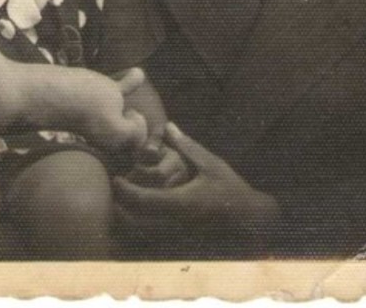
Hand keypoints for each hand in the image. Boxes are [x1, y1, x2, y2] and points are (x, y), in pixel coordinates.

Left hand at [112, 123, 279, 232]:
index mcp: (182, 202)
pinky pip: (152, 235)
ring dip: (128, 218)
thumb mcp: (210, 164)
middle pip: (136, 222)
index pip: (144, 200)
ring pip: (142, 233)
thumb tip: (167, 126)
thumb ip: (187, 146)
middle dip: (121, 207)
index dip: (125, 190)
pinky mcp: (179, 238)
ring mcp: (177, 233)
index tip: (115, 179)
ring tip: (121, 200)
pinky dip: (139, 225)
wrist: (251, 219)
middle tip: (114, 190)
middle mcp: (177, 221)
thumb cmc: (231, 189)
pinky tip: (137, 211)